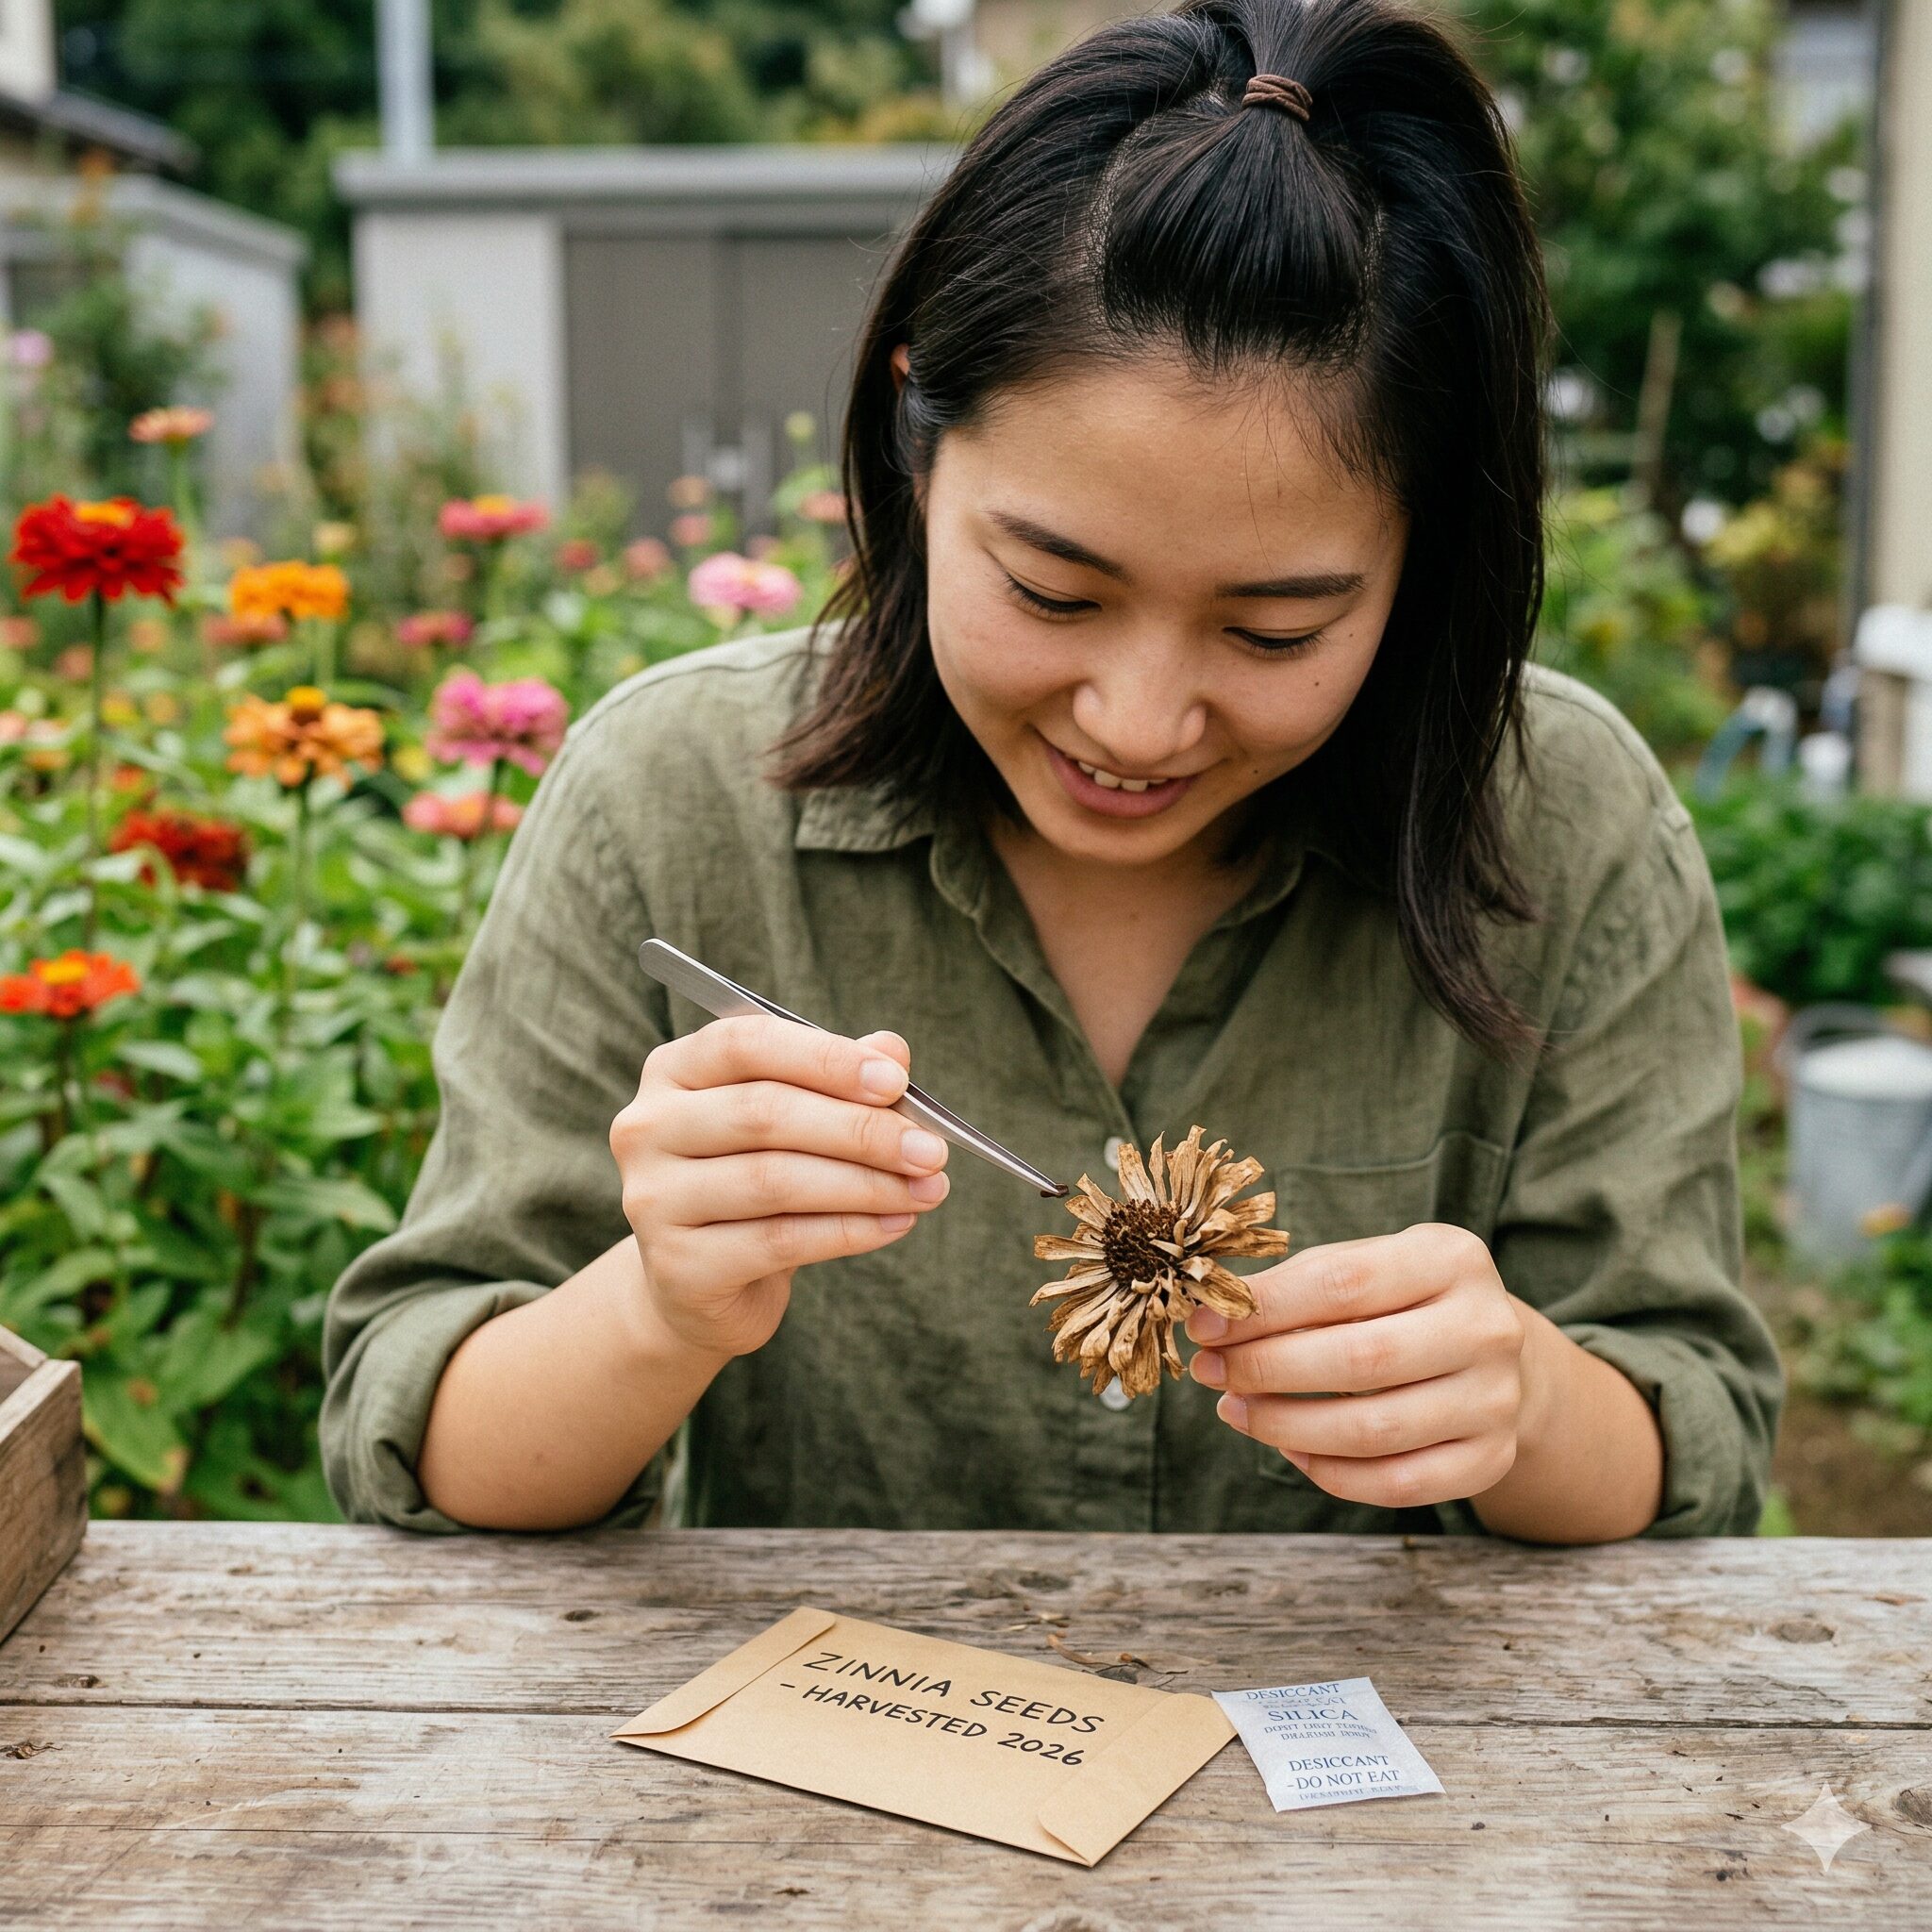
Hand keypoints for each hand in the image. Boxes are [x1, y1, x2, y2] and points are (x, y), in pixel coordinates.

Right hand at [609, 1016, 949, 1360]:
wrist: (698, 1284)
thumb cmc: (754, 1181)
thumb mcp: (795, 1121)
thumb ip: (837, 1080)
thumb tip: (894, 1050)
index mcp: (674, 1070)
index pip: (747, 1043)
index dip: (826, 1058)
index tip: (896, 1081)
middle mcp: (648, 1127)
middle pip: (765, 1113)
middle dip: (861, 1130)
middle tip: (931, 1150)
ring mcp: (653, 1198)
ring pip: (775, 1179)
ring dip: (866, 1184)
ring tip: (927, 1190)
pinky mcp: (678, 1265)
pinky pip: (779, 1241)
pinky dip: (849, 1231)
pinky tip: (894, 1225)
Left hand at [1186, 1224, 1532, 1511]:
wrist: (1488, 1351)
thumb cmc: (1400, 1300)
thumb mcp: (1360, 1266)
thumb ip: (1294, 1286)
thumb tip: (1210, 1320)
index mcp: (1451, 1259)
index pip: (1344, 1284)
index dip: (1265, 1309)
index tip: (1203, 1325)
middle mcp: (1487, 1328)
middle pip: (1360, 1360)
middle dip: (1265, 1369)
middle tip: (1208, 1371)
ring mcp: (1496, 1399)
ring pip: (1373, 1431)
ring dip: (1284, 1425)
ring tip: (1234, 1408)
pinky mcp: (1491, 1458)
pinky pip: (1397, 1484)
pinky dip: (1330, 1473)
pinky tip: (1290, 1448)